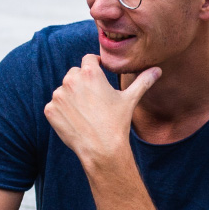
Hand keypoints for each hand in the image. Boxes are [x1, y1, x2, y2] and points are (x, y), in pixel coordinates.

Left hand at [43, 55, 160, 166]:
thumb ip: (143, 81)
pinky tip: (76, 121)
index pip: (88, 59)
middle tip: (94, 100)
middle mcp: (71, 80)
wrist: (101, 149)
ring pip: (64, 90)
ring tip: (86, 113)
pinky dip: (62, 111)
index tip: (99, 76)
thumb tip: (158, 70)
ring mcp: (58, 95)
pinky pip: (55, 106)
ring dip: (71, 97)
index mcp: (90, 73)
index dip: (95, 66)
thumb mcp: (130, 99)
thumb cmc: (117, 123)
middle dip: (83, 83)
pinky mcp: (50, 110)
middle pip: (75, 74)